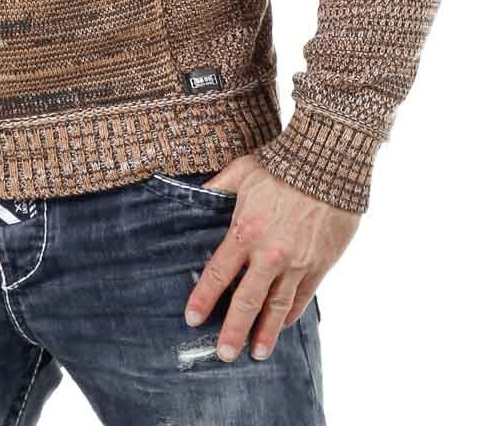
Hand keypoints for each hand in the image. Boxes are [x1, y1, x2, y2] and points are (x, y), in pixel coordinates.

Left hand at [184, 153, 359, 361]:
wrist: (326, 164)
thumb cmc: (280, 165)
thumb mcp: (241, 172)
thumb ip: (217, 187)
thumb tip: (196, 193)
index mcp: (245, 232)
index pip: (218, 274)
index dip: (203, 299)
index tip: (191, 318)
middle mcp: (269, 254)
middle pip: (246, 301)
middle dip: (233, 330)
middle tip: (223, 354)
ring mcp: (296, 263)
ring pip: (277, 307)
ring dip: (265, 333)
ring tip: (256, 353)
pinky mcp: (319, 265)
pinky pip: (303, 297)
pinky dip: (291, 314)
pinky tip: (282, 326)